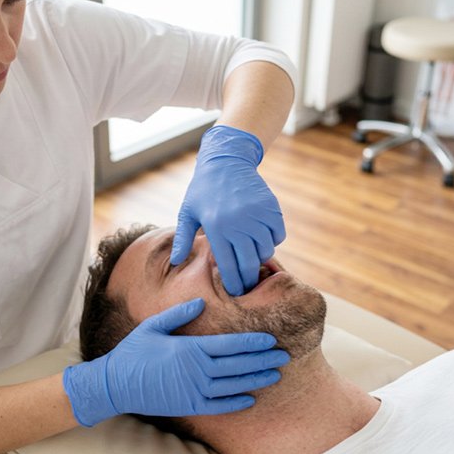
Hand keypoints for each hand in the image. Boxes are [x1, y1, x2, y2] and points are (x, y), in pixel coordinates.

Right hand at [63, 298, 289, 426]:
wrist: (115, 384)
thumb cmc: (133, 352)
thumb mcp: (154, 326)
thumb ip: (179, 314)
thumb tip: (200, 302)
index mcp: (190, 348)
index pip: (230, 345)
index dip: (253, 343)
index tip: (270, 340)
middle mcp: (196, 370)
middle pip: (238, 365)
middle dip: (263, 360)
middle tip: (285, 356)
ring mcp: (193, 390)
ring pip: (233, 385)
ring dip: (256, 380)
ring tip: (276, 375)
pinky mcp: (188, 406)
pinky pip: (219, 406)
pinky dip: (236, 403)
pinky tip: (251, 399)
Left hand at [171, 125, 285, 295]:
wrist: (227, 160)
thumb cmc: (203, 189)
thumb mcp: (187, 212)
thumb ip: (183, 238)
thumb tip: (176, 262)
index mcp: (216, 228)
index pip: (228, 266)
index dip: (233, 283)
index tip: (235, 293)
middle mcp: (237, 223)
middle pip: (249, 263)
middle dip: (249, 279)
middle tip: (248, 286)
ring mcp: (256, 215)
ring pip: (266, 250)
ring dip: (261, 258)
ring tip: (253, 258)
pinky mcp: (271, 207)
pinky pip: (278, 235)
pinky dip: (273, 240)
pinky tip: (262, 238)